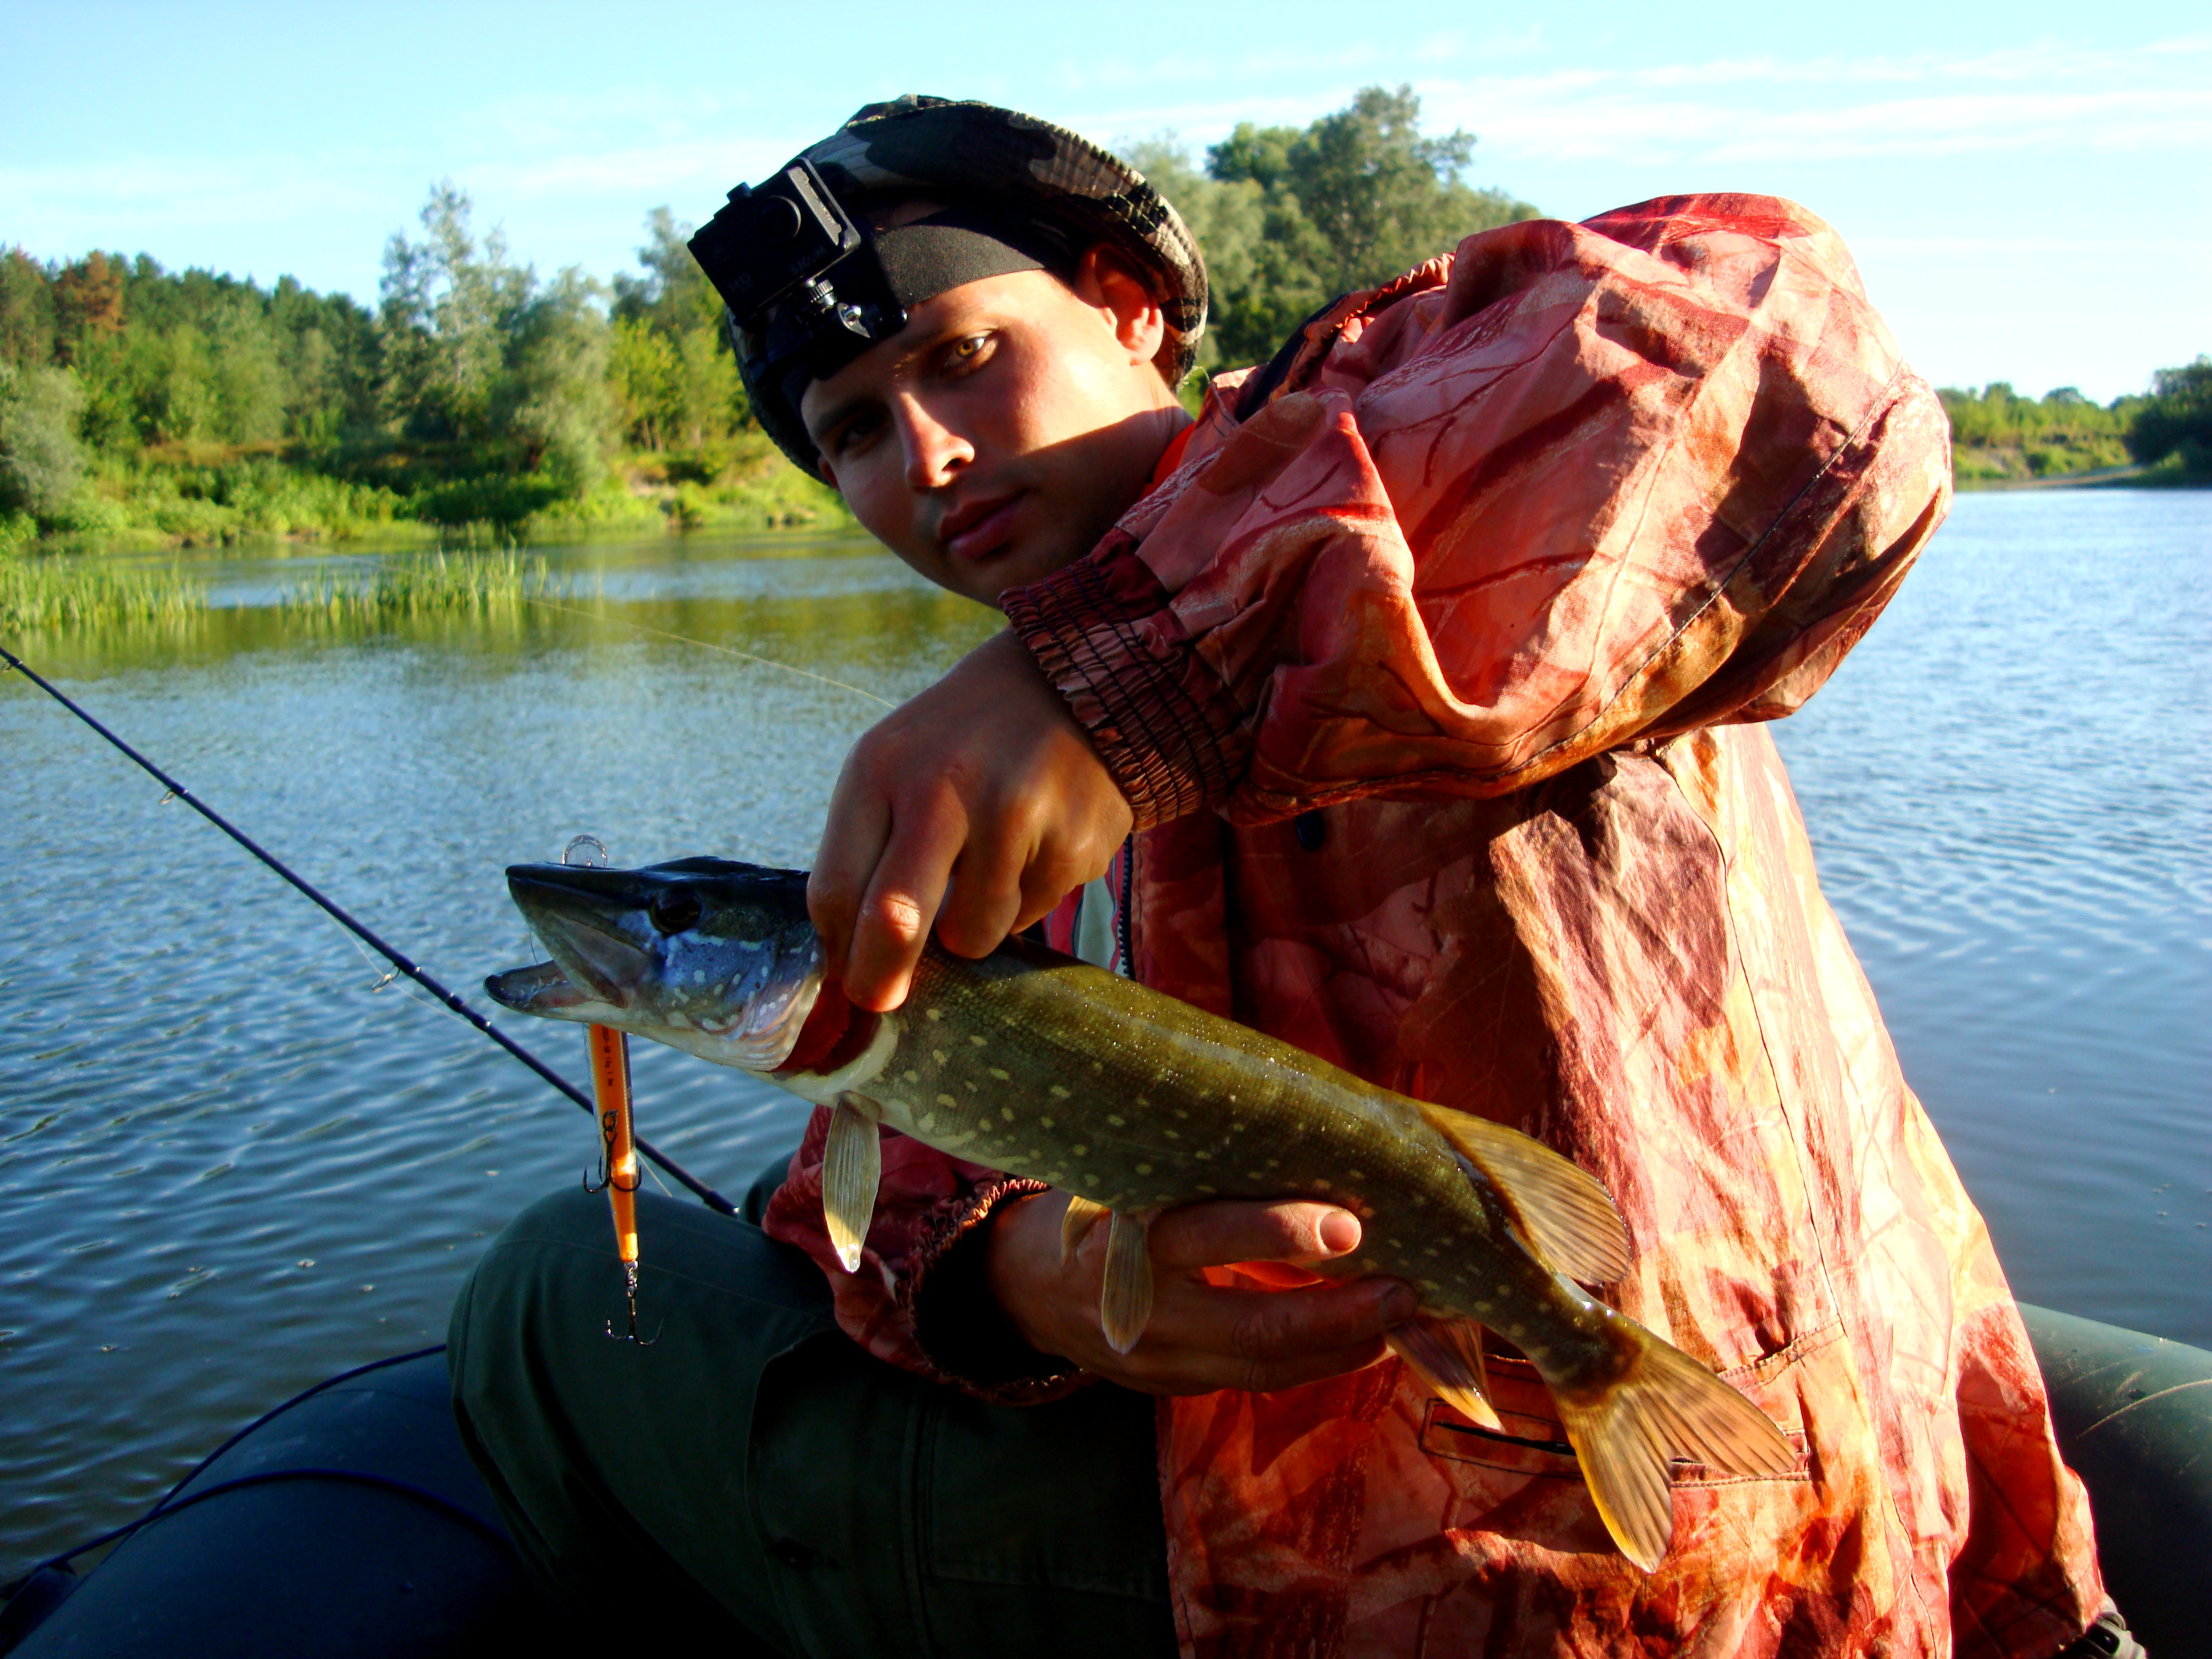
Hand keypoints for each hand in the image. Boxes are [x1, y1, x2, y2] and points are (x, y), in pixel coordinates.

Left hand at [809, 629, 1131, 1010]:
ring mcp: (1016, 816)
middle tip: (881, 1000)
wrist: (1076, 682)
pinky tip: (1034, 841)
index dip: (838, 950)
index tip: (845, 977)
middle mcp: (946, 787)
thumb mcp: (897, 765)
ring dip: (972, 925)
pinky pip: (1030, 916)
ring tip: (989, 863)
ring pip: (972, 935)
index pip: (836, 889)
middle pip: (894, 920)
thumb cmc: (966, 740)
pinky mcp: (1072, 844)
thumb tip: (849, 962)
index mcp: (883, 767)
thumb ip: (866, 852)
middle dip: (881, 978)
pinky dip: (1024, 897)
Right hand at [985, 1193, 1417, 1393]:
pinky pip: (1259, 1381)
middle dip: (1336, 1314)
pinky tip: (1368, 1339)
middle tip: (1404, 1289)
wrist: (1025, 1286)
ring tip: (1405, 1315)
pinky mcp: (1175, 1387)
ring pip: (1264, 1367)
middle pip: (1248, 1326)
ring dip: (1344, 1346)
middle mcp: (1139, 1309)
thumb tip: (1311, 1142)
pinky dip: (1320, 1361)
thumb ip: (1201, 1170)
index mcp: (1121, 1235)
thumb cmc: (1098, 1202)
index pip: (1201, 1236)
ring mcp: (1157, 1360)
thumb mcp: (1130, 1174)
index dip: (1276, 1234)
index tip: (1347, 1225)